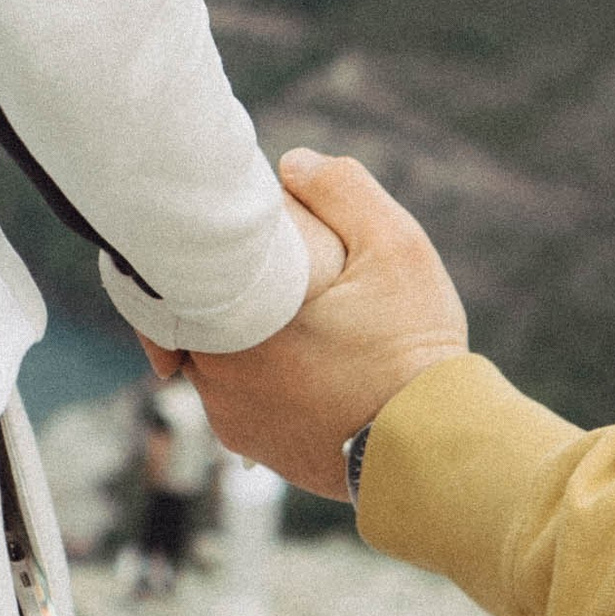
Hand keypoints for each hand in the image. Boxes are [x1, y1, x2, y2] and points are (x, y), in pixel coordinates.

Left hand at [180, 148, 470, 496]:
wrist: (433, 452)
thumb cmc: (413, 349)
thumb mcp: (395, 247)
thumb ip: (341, 190)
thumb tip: (291, 163)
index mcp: (239, 320)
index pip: (181, 264)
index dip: (206, 239)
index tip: (234, 225)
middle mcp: (216, 375)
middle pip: (193, 307)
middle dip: (223, 282)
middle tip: (268, 264)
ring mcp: (230, 416)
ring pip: (211, 351)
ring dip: (237, 329)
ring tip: (289, 312)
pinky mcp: (251, 445)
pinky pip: (233, 393)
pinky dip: (254, 372)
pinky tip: (299, 358)